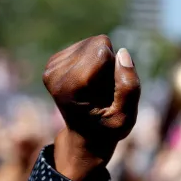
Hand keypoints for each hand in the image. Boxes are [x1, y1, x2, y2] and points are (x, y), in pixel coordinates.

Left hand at [43, 35, 140, 180]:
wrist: (85, 138)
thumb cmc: (108, 128)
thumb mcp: (125, 116)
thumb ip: (129, 87)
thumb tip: (122, 52)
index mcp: (72, 86)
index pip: (102, 49)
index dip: (114, 67)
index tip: (109, 91)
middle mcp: (55, 75)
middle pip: (96, 43)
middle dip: (107, 63)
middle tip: (102, 91)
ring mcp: (51, 68)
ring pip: (91, 43)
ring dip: (99, 63)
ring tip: (95, 89)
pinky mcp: (52, 64)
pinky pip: (83, 46)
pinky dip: (90, 62)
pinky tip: (87, 84)